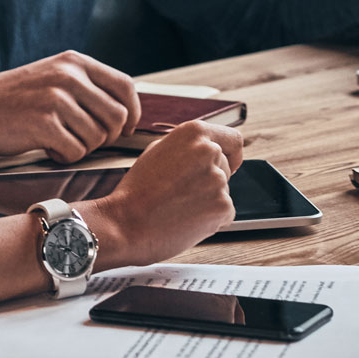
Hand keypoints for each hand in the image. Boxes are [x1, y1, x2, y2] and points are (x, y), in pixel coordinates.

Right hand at [0, 51, 141, 162]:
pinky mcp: (44, 124)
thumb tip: (124, 112)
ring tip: (58, 141)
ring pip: (98, 137)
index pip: (125, 86)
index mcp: (75, 62)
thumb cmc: (12, 98)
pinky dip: (65, 157)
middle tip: (83, 140)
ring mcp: (57, 99)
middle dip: (106, 136)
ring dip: (82, 147)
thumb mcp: (52, 76)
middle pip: (117, 116)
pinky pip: (77, 151)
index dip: (133, 112)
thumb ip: (85, 86)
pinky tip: (48, 149)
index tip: (126, 128)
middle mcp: (69, 76)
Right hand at [87, 121, 242, 266]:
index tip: (228, 164)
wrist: (124, 224)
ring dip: (208, 200)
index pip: (233, 140)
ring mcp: (218, 179)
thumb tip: (210, 150)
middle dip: (210, 180)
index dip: (231, 154)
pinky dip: (211, 219)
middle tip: (182, 193)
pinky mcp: (222, 206)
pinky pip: (225, 213)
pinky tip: (186, 220)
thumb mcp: (157, 151)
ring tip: (178, 207)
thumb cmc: (137, 191)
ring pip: (223, 191)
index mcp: (194, 133)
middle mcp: (210, 151)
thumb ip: (187, 146)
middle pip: (226, 167)